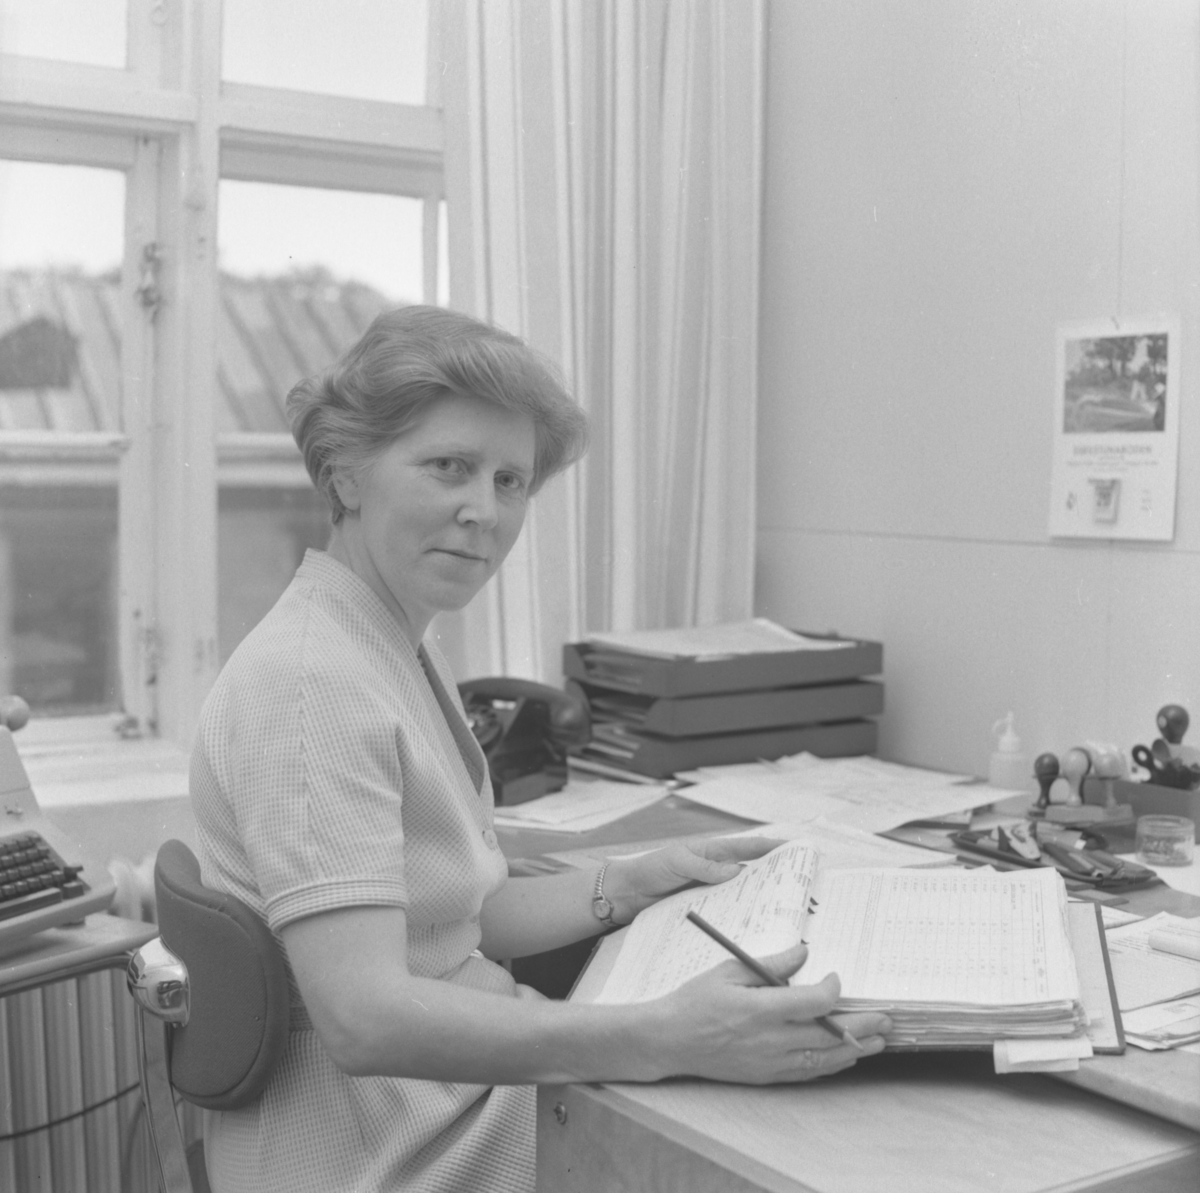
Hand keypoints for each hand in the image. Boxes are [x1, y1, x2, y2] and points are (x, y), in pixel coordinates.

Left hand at [604, 836, 782, 922]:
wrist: (627, 894)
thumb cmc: (650, 870)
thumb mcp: (677, 863)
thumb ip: (704, 867)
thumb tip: (735, 871)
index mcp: (713, 852)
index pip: (748, 848)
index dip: (773, 847)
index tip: (797, 848)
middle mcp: (717, 871)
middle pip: (753, 873)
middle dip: (776, 878)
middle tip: (801, 888)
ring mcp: (712, 891)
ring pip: (743, 896)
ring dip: (761, 903)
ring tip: (785, 912)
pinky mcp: (705, 909)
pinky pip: (728, 913)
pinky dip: (741, 919)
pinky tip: (754, 931)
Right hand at [655, 942, 890, 1083]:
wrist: (670, 1040)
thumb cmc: (696, 1000)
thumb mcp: (729, 971)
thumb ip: (770, 964)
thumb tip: (803, 953)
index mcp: (761, 1009)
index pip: (814, 1003)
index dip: (833, 990)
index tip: (835, 977)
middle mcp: (771, 1040)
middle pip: (830, 1035)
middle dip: (863, 1025)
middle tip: (887, 1018)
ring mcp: (770, 1062)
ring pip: (825, 1059)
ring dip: (855, 1049)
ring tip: (879, 1040)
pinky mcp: (767, 1076)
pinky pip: (808, 1073)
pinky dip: (831, 1064)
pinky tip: (845, 1056)